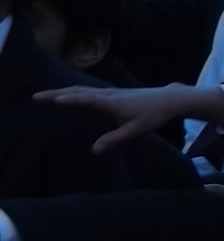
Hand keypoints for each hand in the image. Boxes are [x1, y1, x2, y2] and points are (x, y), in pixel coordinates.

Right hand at [35, 82, 223, 153]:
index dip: (71, 99)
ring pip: (82, 89)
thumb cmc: (153, 115)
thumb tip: (93, 150)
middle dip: (56, 93)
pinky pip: (88, 91)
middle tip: (35, 97)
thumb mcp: (135, 131)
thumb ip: (114, 139)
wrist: (170, 99)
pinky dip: (73, 92)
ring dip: (62, 91)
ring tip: (44, 96)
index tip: (53, 99)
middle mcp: (108, 94)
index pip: (87, 99)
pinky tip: (66, 94)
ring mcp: (110, 92)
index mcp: (112, 103)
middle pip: (79, 92)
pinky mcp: (112, 93)